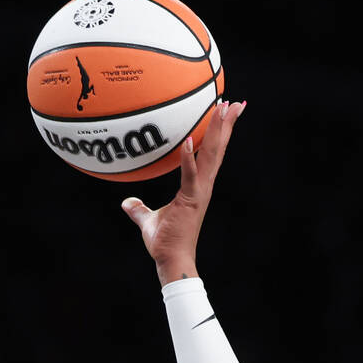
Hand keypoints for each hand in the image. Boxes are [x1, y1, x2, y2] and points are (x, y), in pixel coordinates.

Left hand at [122, 99, 244, 285]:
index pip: (210, 154)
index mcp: (197, 187)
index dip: (219, 133)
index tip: (226, 113)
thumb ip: (138, 209)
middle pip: (217, 149)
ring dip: (217, 131)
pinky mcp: (191, 200)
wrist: (171, 260)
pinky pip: (189, 175)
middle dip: (226, 125)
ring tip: (224, 108)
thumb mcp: (148, 221)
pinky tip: (188, 141)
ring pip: (211, 156)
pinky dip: (189, 159)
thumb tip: (126, 203)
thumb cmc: (164, 243)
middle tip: (235, 102)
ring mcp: (199, 192)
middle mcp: (203, 186)